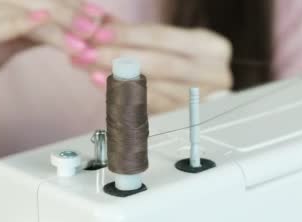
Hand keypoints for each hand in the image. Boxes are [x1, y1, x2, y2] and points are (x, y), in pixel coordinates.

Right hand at [0, 0, 95, 114]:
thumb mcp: (7, 40)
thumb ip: (34, 29)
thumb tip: (75, 24)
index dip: (66, 2)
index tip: (98, 13)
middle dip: (67, 12)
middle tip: (97, 26)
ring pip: (14, 11)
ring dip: (54, 26)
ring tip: (82, 39)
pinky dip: (17, 25)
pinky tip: (42, 23)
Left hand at [70, 21, 233, 113]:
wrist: (209, 93)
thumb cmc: (187, 62)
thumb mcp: (171, 41)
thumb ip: (136, 33)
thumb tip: (99, 22)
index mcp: (213, 48)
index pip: (164, 38)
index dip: (128, 35)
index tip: (98, 33)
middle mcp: (214, 75)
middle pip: (160, 64)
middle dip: (119, 57)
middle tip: (87, 53)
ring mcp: (203, 102)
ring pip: (156, 89)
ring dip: (118, 79)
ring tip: (90, 69)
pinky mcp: (188, 120)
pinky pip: (154, 110)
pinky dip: (129, 99)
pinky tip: (109, 90)